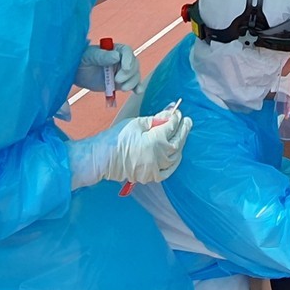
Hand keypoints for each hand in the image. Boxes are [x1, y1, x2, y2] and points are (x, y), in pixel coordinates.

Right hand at [68, 107, 192, 187]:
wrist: (102, 158)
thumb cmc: (117, 138)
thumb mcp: (136, 123)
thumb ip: (156, 119)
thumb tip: (169, 113)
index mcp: (156, 140)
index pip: (172, 127)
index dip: (176, 119)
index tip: (177, 113)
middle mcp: (159, 156)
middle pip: (177, 142)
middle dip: (183, 130)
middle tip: (187, 121)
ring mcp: (156, 168)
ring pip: (174, 157)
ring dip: (180, 145)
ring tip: (181, 136)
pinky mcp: (150, 176)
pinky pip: (167, 171)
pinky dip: (173, 164)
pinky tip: (175, 157)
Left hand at [75, 41, 140, 93]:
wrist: (77, 73)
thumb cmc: (82, 60)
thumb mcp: (90, 56)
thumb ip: (102, 56)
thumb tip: (116, 56)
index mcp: (115, 49)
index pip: (127, 51)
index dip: (128, 59)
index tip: (125, 68)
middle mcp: (121, 60)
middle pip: (133, 64)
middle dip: (129, 74)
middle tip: (117, 80)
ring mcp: (122, 72)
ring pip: (135, 75)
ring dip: (132, 82)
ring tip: (122, 88)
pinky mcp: (121, 83)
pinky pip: (133, 84)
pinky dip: (137, 87)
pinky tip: (137, 91)